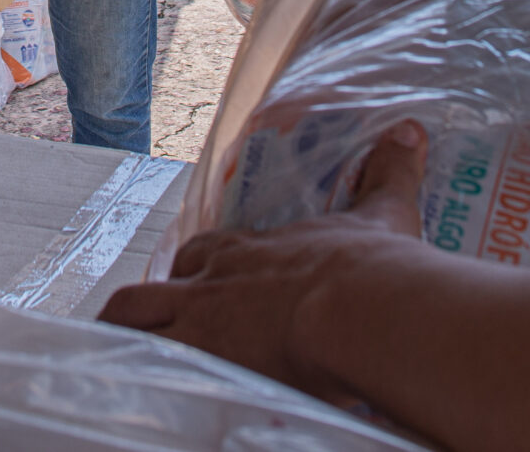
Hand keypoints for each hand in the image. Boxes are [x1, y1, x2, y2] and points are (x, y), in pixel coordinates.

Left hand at [100, 122, 428, 399]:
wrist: (361, 309)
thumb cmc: (369, 265)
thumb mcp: (382, 213)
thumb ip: (389, 173)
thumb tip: (409, 131)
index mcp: (244, 251)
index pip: (197, 256)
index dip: (193, 273)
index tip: (202, 288)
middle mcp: (210, 284)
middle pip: (146, 293)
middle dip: (141, 312)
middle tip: (151, 335)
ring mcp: (199, 326)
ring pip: (130, 327)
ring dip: (122, 342)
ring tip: (120, 369)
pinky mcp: (202, 365)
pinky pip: (148, 373)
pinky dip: (138, 380)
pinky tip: (137, 399)